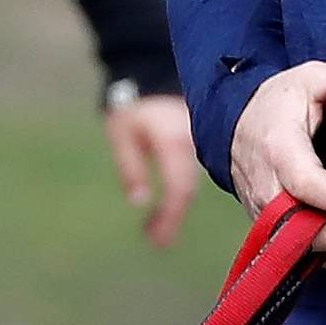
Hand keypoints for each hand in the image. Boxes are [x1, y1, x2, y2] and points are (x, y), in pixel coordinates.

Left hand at [105, 90, 196, 247]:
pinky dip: (180, 198)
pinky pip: (194, 178)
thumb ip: (131, 166)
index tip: (156, 240)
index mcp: (176, 141)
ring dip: (174, 212)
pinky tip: (165, 214)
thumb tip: (140, 202)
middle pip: (189, 191)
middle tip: (158, 243)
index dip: (170, 216)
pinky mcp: (201, 150)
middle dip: (173, 220)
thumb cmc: (136, 108)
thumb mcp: (122, 133)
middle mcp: (196, 145)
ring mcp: (202, 147)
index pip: (180, 187)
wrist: (160, 80)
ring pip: (192, 186)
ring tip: (157, 236)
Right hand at [229, 61, 325, 266]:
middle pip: (306, 230)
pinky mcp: (267, 226)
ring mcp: (262, 211)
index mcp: (278, 147)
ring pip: (306, 248)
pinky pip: (302, 251)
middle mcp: (265, 186)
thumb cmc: (278, 103)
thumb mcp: (315, 78)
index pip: (307, 185)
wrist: (234, 124)